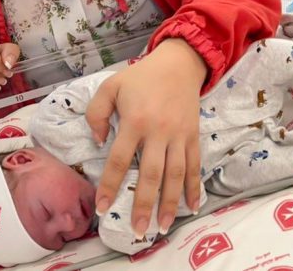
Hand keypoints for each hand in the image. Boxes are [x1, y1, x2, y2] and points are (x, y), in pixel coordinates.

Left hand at [86, 39, 205, 238]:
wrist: (179, 63)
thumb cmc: (140, 77)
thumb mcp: (110, 87)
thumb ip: (96, 113)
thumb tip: (99, 142)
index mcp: (135, 121)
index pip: (120, 160)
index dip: (109, 185)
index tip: (101, 207)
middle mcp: (158, 131)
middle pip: (151, 174)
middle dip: (144, 204)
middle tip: (138, 230)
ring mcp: (179, 135)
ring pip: (175, 175)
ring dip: (170, 203)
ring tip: (163, 226)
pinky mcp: (193, 136)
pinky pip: (195, 165)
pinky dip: (194, 187)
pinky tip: (193, 206)